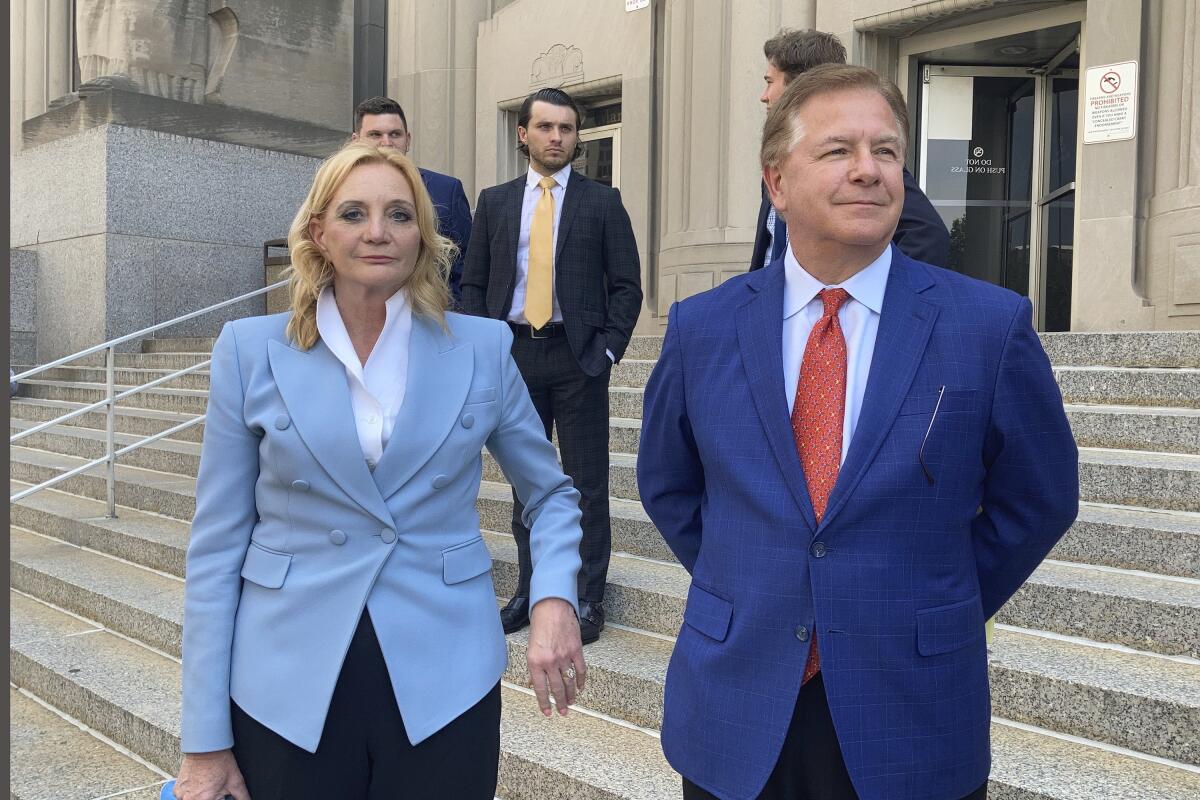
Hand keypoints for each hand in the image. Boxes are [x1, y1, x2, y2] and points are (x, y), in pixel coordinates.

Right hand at [174, 749, 249, 799]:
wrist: (205, 747)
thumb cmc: (220, 761)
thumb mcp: (236, 781)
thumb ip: (242, 796)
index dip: (221, 799)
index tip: (222, 795)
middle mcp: (190, 799)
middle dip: (212, 798)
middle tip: (215, 788)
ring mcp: (182, 795)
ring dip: (201, 797)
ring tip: (208, 785)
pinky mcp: (177, 790)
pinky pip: (185, 797)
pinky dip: (192, 793)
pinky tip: (200, 783)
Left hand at [526, 597, 586, 716]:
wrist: (552, 609)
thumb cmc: (540, 626)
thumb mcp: (531, 648)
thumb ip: (534, 668)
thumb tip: (534, 684)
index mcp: (535, 661)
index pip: (540, 689)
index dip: (544, 703)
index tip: (547, 712)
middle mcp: (550, 661)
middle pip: (557, 689)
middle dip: (560, 703)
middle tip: (563, 712)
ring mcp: (564, 657)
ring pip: (569, 682)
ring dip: (571, 695)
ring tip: (571, 703)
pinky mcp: (576, 651)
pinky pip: (580, 670)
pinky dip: (581, 681)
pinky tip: (580, 688)